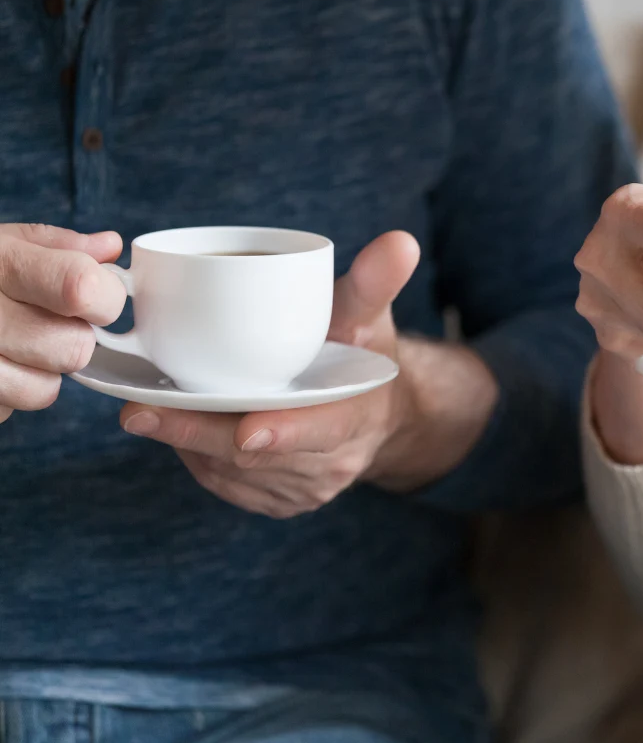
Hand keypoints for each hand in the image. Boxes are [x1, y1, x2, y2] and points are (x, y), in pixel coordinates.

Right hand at [0, 223, 125, 423]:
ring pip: (42, 390)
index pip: (82, 287)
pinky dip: (6, 396)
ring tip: (12, 348)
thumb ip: (57, 247)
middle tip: (43, 325)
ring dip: (38, 375)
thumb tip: (109, 249)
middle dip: (70, 341)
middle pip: (72, 349)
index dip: (104, 298)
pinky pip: (5, 410)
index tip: (93, 299)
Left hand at [120, 231, 498, 517]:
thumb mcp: (371, 317)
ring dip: (185, 444)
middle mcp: (331, 464)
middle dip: (197, 434)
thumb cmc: (363, 355)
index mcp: (358, 417)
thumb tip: (401, 242)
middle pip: (257, 458)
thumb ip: (376, 282)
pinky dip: (193, 456)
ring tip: (145, 410)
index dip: (284, 433)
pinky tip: (174, 427)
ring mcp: (303, 490)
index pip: (322, 430)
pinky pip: (224, 484)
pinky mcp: (276, 500)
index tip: (248, 432)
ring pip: (231, 474)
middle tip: (141, 411)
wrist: (376, 413)